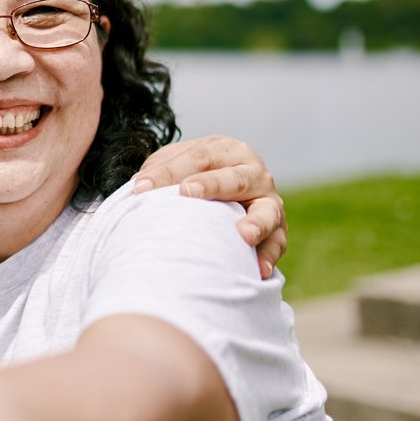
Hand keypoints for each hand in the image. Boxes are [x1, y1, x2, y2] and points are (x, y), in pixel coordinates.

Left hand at [134, 135, 285, 279]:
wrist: (226, 189)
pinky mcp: (278, 228)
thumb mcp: (176, 164)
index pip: (198, 157)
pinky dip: (270, 256)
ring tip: (243, 236)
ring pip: (267, 211)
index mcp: (226, 150)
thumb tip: (140, 188)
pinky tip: (260, 270)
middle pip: (234, 178)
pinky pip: (277, 242)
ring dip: (256, 223)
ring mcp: (269, 200)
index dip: (169, 171)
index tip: (141, 187)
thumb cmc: (194, 175)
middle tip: (188, 192)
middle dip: (211, 185)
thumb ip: (161, 170)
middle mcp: (253, 171)